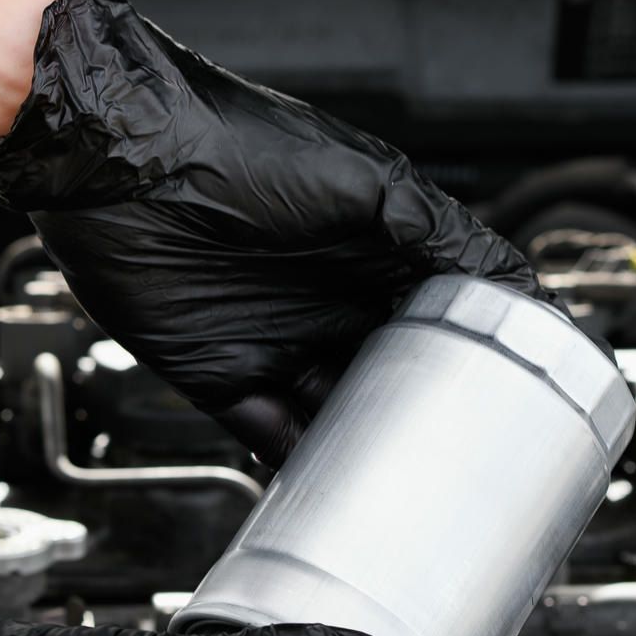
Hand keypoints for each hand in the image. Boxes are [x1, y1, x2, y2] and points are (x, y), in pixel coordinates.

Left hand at [0, 0, 549, 464]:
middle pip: (387, 376)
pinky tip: (325, 486)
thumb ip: (429, 229)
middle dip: (419, 414)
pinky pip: (266, 434)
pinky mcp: (222, 376)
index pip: (433, 314)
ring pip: (333, 414)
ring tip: (401, 484)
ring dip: (361, 447)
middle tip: (460, 456)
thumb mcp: (358, 180)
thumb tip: (503, 273)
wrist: (124, 166)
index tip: (511, 392)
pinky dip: (294, 464)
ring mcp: (277, 341)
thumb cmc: (234, 149)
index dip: (468, 351)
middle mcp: (325, 301)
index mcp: (366, 253)